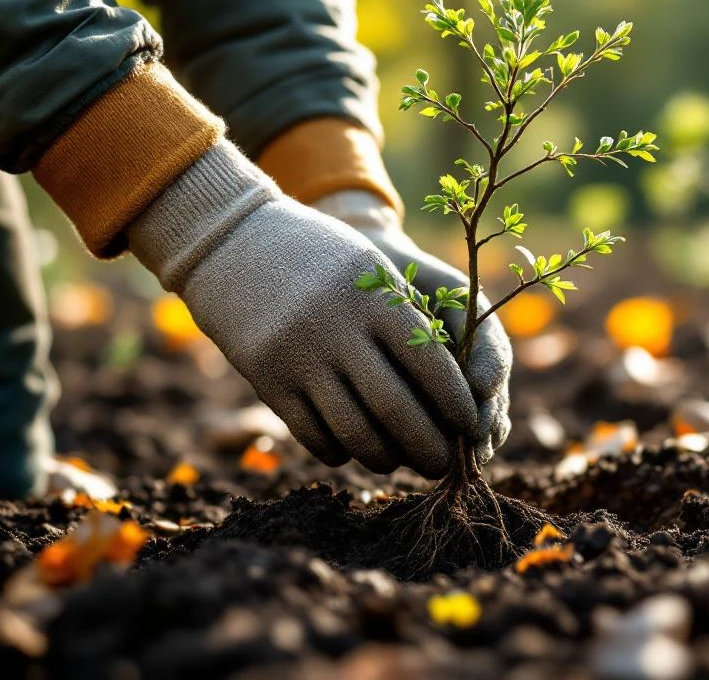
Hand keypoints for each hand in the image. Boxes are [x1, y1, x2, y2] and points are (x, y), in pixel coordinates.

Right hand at [128, 143, 480, 477]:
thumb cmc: (324, 260)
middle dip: (429, 447)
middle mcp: (339, 330)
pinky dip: (338, 451)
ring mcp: (300, 357)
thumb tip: (458, 388)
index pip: (432, 366)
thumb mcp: (372, 270)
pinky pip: (313, 434)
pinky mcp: (268, 379)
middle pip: (397, 410)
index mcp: (377, 299)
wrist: (236, 243)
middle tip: (443, 466)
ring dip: (384, 458)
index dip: (457, 405)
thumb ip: (411, 320)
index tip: (472, 428)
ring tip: (397, 461)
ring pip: (354, 432)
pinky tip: (350, 450)